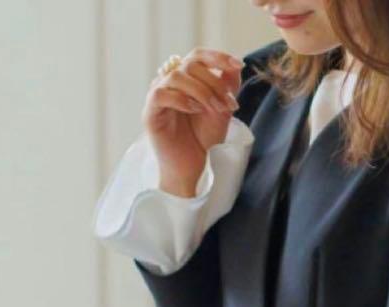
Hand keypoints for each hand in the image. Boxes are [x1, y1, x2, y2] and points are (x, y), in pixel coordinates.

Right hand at [142, 48, 244, 195]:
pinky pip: (161, 94)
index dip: (218, 57)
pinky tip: (195, 110)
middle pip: (190, 64)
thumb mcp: (222, 111)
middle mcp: (169, 83)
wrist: (193, 168)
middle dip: (214, 82)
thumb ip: (227, 89)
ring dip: (201, 91)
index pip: (198, 56)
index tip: (239, 65)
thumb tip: (235, 67)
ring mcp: (158, 95)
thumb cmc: (203, 140)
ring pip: (176, 76)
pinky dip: (181, 99)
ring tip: (214, 109)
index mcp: (186, 79)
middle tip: (229, 104)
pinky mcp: (150, 112)